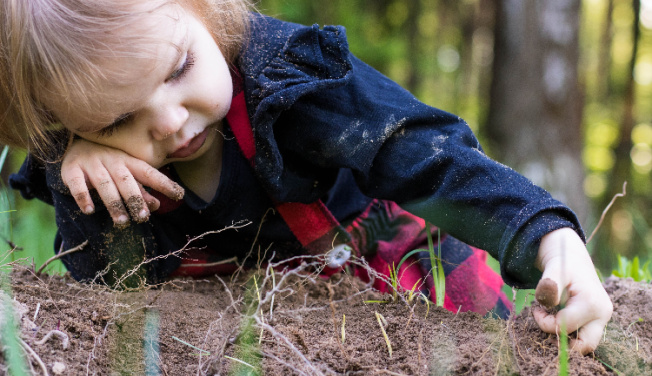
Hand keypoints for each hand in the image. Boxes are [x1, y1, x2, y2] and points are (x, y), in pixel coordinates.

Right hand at [61, 139, 183, 224]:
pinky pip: (76, 183)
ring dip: (113, 203)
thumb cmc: (108, 164)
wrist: (74, 143)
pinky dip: (83, 196)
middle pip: (126, 180)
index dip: (163, 183)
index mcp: (129, 161)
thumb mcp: (126, 174)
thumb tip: (156, 205)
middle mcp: (112, 160)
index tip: (179, 195)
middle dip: (135, 199)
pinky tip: (89, 210)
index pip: (149, 173)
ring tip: (121, 221)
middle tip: (142, 217)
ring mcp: (91, 164)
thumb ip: (141, 190)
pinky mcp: (71, 169)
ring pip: (104, 184)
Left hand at [532, 228, 612, 354]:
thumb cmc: (563, 263)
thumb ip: (549, 284)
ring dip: (565, 336)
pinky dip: (569, 332)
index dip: (544, 322)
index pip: (564, 327)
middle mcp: (602, 314)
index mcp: (591, 303)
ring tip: (552, 316)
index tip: (536, 308)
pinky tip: (558, 317)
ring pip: (585, 343)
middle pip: (584, 345)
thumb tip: (548, 300)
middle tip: (546, 321)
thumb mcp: (554, 269)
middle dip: (561, 339)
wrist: (573, 258)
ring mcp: (603, 319)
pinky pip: (584, 336)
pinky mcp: (598, 320)